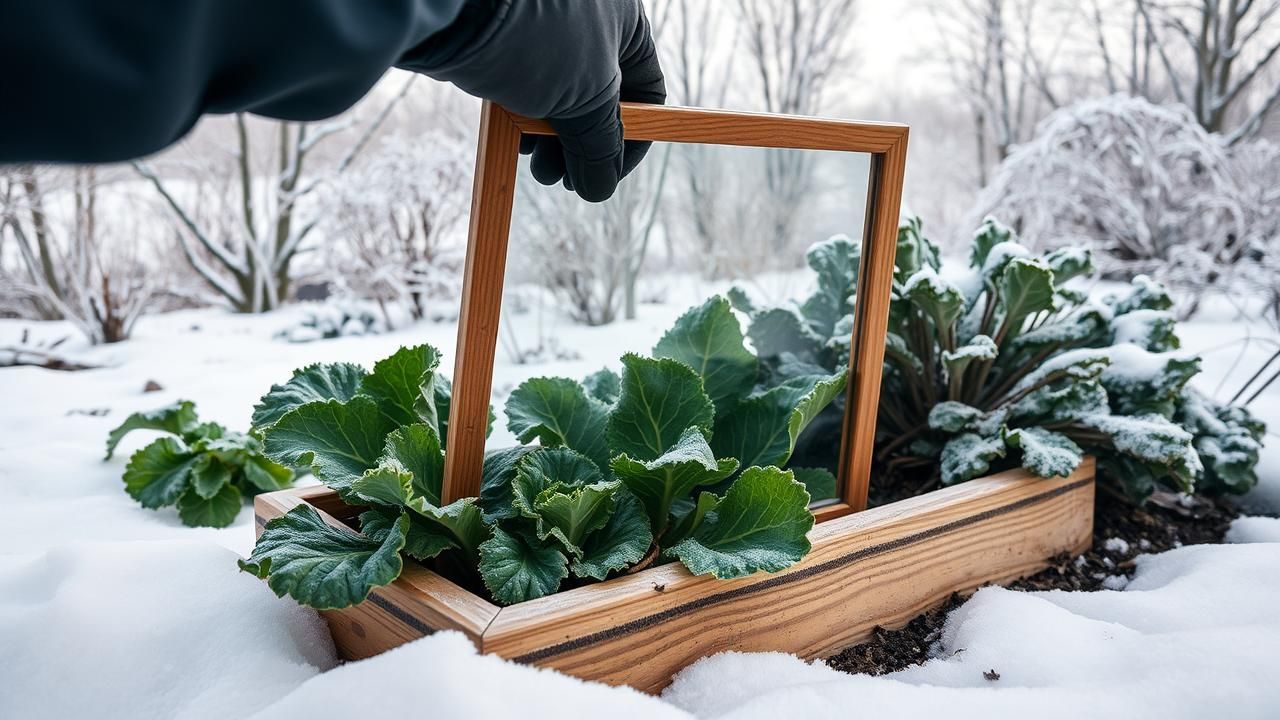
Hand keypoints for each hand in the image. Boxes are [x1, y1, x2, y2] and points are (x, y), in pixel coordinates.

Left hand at [400, 0, 665, 201]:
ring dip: (550, 142)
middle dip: (582, 148)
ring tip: (537, 167)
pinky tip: (511, 140)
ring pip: (559, 98)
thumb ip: (601, 147)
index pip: (645, 92)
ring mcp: (544, 32)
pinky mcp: (504, 41)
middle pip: (600, 100)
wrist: (452, 6)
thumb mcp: (586, 99)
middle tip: (563, 180)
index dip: (631, 142)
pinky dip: (523, 119)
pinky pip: (524, 87)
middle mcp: (589, 21)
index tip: (606, 176)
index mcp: (624, 21)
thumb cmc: (535, 39)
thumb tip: (600, 188)